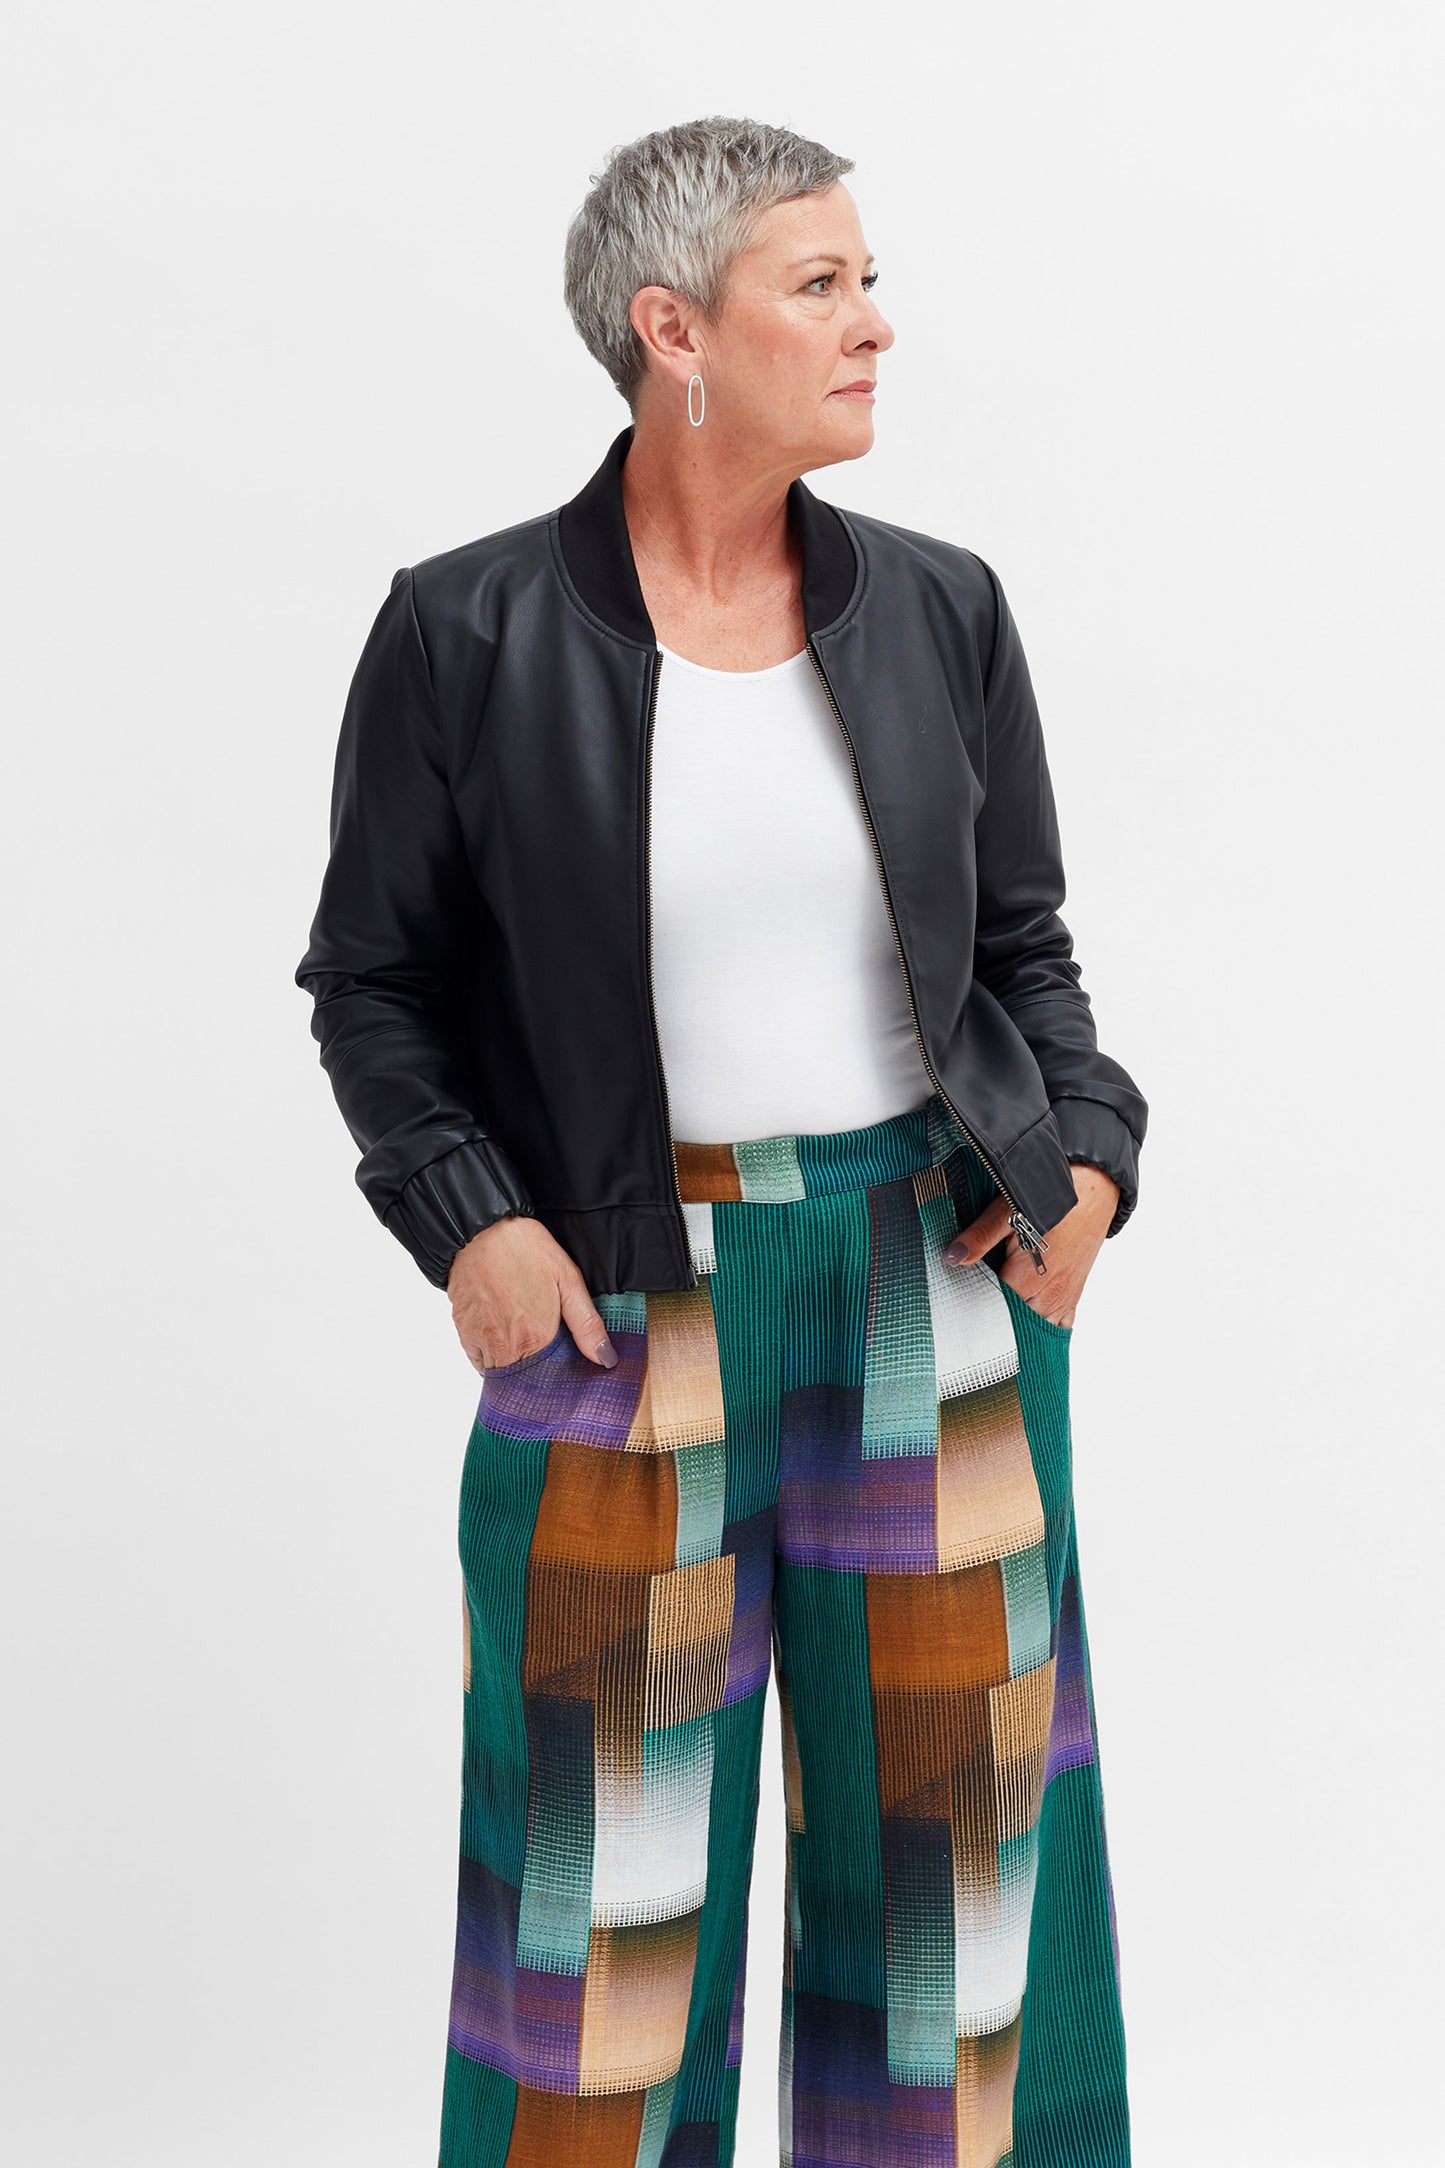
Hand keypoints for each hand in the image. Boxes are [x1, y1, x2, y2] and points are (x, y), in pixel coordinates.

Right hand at [446, 1216, 619, 1375]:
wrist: (482, 1230)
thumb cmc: (526, 1251)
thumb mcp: (569, 1281)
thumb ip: (587, 1325)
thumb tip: (605, 1359)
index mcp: (536, 1339)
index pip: (548, 1381)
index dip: (556, 1378)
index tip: (561, 1369)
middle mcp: (506, 1348)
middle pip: (522, 1383)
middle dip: (534, 1376)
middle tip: (543, 1354)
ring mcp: (482, 1341)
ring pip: (499, 1375)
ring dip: (513, 1368)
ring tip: (524, 1344)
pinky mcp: (464, 1332)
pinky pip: (479, 1362)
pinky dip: (491, 1359)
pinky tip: (503, 1338)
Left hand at [942, 1163, 1118, 1328]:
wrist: (1094, 1189)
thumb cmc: (1051, 1198)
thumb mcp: (1008, 1212)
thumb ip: (980, 1238)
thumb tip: (952, 1257)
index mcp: (1028, 1279)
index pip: (994, 1311)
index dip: (975, 1309)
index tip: (960, 1308)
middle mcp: (1048, 1295)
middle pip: (1015, 1324)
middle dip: (996, 1321)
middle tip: (975, 1316)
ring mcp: (1064, 1296)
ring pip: (1038, 1328)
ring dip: (1021, 1326)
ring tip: (1000, 1323)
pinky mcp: (1074, 1292)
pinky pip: (1061, 1324)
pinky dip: (1046, 1327)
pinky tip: (1031, 1327)